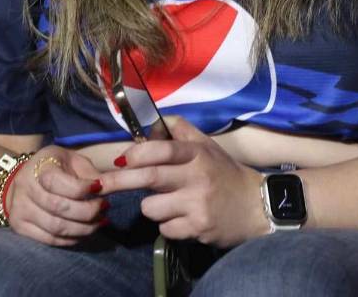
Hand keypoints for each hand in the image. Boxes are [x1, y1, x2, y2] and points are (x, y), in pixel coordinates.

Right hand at [6, 145, 106, 246]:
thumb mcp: (73, 161)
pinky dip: (71, 239)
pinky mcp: (20, 227)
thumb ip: (92, 173)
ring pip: (56, 227)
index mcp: (40, 167)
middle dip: (88, 211)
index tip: (99, 188)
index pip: (60, 183)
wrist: (22, 177)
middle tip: (104, 208)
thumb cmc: (55, 167)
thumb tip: (112, 186)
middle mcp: (25, 188)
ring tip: (99, 222)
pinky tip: (84, 232)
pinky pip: (50, 239)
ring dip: (83, 229)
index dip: (83, 189)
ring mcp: (20, 209)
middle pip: (60, 208)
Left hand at [99, 118, 267, 247]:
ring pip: (151, 207)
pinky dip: (168, 225)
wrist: (257, 206)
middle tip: (100, 185)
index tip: (120, 160)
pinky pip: (164, 229)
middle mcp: (197, 177)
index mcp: (198, 154)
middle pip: (149, 177)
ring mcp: (197, 205)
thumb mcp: (207, 145)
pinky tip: (183, 218)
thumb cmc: (225, 173)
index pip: (162, 150)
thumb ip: (180, 131)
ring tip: (170, 203)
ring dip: (152, 207)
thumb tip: (149, 127)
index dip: (137, 153)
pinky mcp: (198, 229)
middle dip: (119, 181)